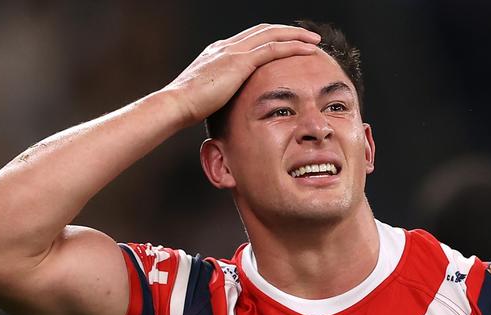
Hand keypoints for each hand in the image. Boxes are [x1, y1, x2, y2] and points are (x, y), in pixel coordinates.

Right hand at [162, 24, 320, 126]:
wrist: (176, 104)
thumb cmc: (187, 108)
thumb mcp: (207, 96)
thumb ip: (219, 94)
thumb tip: (227, 107)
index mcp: (218, 52)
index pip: (250, 39)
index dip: (271, 39)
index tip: (286, 44)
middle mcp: (226, 46)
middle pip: (264, 30)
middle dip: (287, 32)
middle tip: (306, 37)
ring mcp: (233, 51)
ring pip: (272, 34)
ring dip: (295, 35)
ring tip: (314, 40)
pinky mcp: (239, 61)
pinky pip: (273, 48)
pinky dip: (293, 47)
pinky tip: (308, 50)